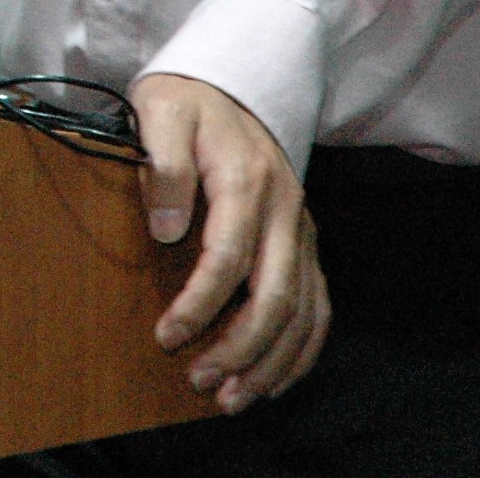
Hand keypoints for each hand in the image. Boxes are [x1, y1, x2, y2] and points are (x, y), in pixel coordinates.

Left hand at [130, 73, 330, 413]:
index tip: (167, 336)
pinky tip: (274, 381)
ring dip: (271, 361)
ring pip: (303, 310)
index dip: (200, 304)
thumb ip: (163, 163)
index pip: (230, 258)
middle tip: (201, 382)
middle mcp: (286, 210)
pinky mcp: (304, 242)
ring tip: (233, 398)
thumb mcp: (161, 110)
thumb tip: (166, 228)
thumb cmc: (188, 100)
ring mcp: (301, 229)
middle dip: (240, 348)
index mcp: (249, 181)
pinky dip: (302, 350)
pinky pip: (318, 305)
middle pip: (276, 295)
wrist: (233, 81)